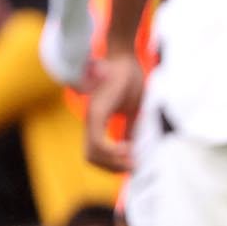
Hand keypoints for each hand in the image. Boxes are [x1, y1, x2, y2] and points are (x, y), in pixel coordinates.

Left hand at [83, 53, 141, 172]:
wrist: (125, 57)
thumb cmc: (129, 81)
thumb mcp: (133, 110)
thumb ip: (130, 129)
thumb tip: (135, 147)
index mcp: (98, 123)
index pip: (96, 154)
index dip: (111, 165)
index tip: (131, 164)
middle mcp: (91, 122)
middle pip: (91, 158)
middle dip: (112, 168)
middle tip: (133, 166)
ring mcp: (92, 117)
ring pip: (92, 153)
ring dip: (112, 162)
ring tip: (132, 158)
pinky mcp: (97, 111)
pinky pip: (98, 140)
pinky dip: (111, 150)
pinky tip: (127, 148)